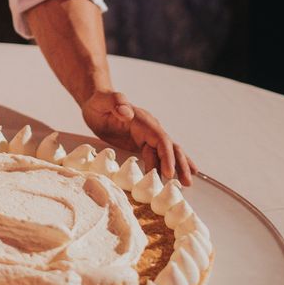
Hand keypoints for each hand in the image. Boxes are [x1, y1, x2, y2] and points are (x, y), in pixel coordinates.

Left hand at [81, 91, 196, 185]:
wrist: (96, 103)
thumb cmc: (99, 102)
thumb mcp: (103, 101)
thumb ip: (116, 103)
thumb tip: (127, 112)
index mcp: (142, 120)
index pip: (160, 139)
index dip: (166, 156)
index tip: (168, 173)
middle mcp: (149, 127)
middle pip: (169, 147)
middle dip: (179, 164)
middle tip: (186, 182)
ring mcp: (147, 135)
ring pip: (167, 152)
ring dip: (177, 167)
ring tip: (187, 183)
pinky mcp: (142, 142)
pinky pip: (158, 155)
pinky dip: (169, 165)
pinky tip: (177, 174)